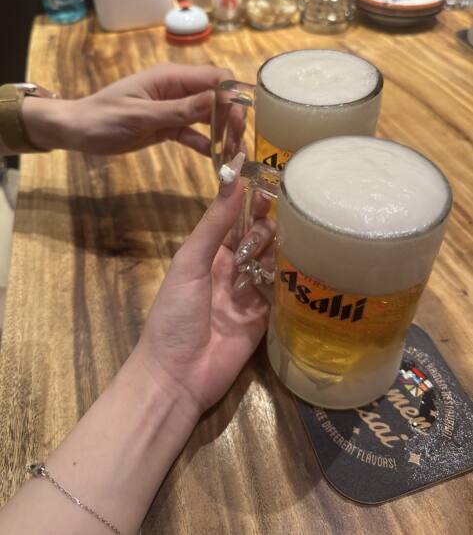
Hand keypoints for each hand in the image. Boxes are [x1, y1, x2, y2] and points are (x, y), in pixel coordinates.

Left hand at [22, 63, 232, 154]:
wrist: (77, 130)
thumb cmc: (103, 119)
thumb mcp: (141, 116)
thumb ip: (180, 110)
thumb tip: (218, 101)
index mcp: (171, 77)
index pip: (215, 78)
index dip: (233, 97)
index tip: (238, 122)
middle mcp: (178, 89)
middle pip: (218, 97)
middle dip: (232, 118)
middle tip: (237, 145)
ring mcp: (175, 107)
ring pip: (210, 116)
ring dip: (223, 133)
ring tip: (233, 155)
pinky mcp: (169, 125)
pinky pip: (194, 132)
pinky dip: (206, 144)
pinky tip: (216, 159)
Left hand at [134, 153, 275, 411]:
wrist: (178, 376)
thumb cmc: (176, 314)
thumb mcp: (190, 263)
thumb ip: (214, 224)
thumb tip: (233, 177)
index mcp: (208, 255)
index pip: (233, 220)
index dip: (250, 201)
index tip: (270, 179)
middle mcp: (231, 270)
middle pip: (256, 239)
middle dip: (269, 225)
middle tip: (284, 215)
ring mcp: (249, 294)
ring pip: (272, 262)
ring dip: (280, 248)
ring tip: (294, 236)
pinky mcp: (265, 317)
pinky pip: (282, 292)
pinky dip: (292, 277)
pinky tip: (306, 261)